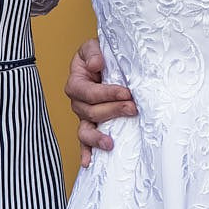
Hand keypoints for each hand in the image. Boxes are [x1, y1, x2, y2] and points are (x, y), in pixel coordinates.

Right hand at [64, 37, 135, 166]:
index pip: (89, 92)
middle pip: (90, 112)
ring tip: (110, 143)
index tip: (127, 92)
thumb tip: (95, 64)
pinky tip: (89, 162)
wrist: (105, 62)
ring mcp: (83, 116)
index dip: (107, 94)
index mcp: (76, 82)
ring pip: (85, 131)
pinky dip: (86, 152)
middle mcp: (77, 101)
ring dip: (97, 138)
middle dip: (113, 111)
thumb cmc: (100, 54)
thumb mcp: (94, 46)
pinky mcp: (90, 125)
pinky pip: (85, 141)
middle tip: (133, 108)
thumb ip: (92, 52)